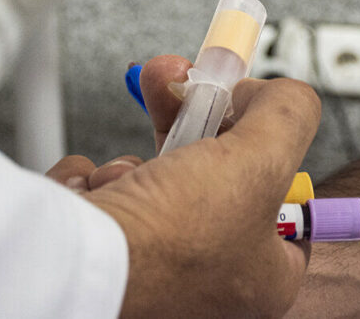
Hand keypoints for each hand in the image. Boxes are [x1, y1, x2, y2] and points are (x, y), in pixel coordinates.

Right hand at [62, 67, 319, 316]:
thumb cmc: (171, 237)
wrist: (70, 267)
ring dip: (134, 162)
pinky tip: (93, 197)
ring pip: (154, 180)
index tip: (248, 112)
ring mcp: (155, 270)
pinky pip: (106, 198)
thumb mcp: (262, 158)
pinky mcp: (105, 257)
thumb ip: (289, 114)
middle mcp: (211, 281)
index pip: (286, 202)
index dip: (269, 148)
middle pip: (215, 172)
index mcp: (263, 276)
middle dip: (190, 118)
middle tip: (177, 78)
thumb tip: (280, 94)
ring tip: (125, 174)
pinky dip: (94, 185)